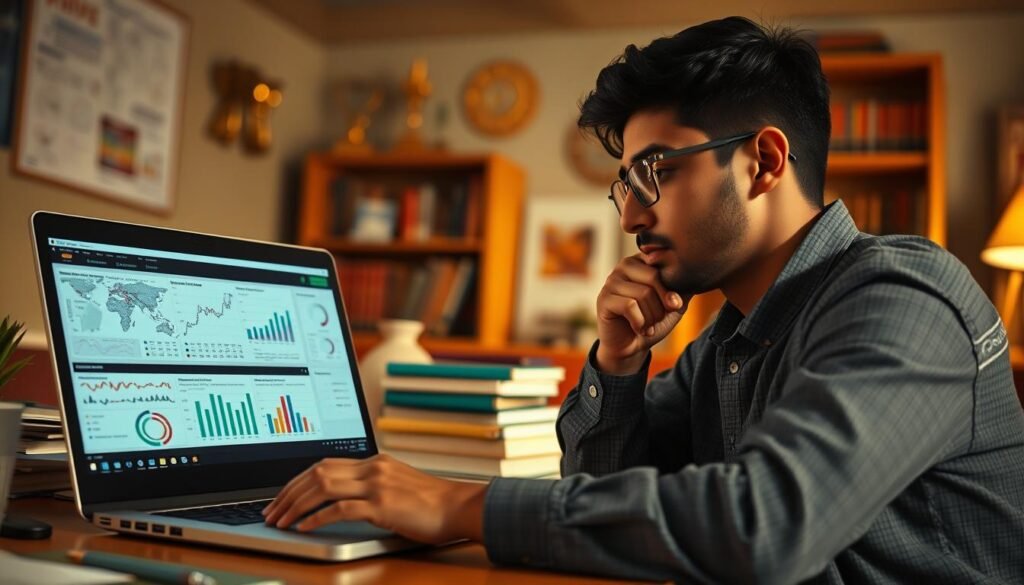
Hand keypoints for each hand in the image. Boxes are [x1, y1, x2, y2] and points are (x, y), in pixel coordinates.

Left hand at [261, 454, 486, 543]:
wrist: (459, 507)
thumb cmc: (432, 503)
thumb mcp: (398, 485)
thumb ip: (372, 485)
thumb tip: (340, 498)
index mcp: (374, 462)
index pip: (324, 464)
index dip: (296, 481)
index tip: (281, 498)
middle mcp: (372, 468)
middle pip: (317, 473)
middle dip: (288, 493)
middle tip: (271, 512)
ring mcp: (377, 485)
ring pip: (322, 487)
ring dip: (295, 505)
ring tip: (280, 521)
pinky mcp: (382, 505)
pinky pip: (340, 508)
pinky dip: (317, 518)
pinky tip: (304, 527)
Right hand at [595, 254, 688, 373]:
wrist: (633, 346)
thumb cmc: (653, 321)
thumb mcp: (674, 304)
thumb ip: (684, 287)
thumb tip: (696, 274)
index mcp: (643, 261)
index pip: (664, 264)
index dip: (673, 287)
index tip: (676, 305)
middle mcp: (624, 265)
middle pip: (654, 277)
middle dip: (663, 304)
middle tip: (662, 318)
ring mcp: (611, 281)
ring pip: (643, 293)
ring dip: (652, 316)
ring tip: (650, 326)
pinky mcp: (603, 298)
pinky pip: (629, 306)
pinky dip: (640, 323)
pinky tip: (640, 329)